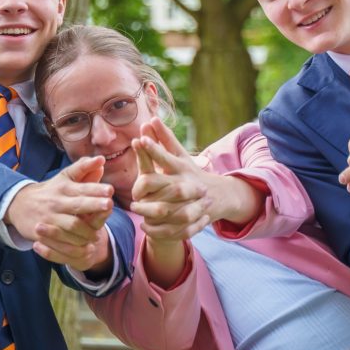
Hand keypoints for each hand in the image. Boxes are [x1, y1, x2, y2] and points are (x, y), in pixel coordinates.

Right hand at [13, 156, 116, 272]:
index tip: (110, 190)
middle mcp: (57, 201)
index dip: (96, 188)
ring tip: (98, 235)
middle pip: (77, 205)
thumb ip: (84, 169)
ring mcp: (50, 217)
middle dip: (94, 204)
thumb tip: (101, 160)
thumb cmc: (50, 191)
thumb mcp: (64, 178)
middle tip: (109, 204)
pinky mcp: (44, 231)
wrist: (19, 204)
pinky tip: (85, 245)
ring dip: (86, 230)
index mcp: (64, 187)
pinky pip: (61, 240)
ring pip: (71, 225)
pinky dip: (74, 243)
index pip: (82, 187)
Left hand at [128, 121, 211, 242]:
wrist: (217, 196)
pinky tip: (146, 227)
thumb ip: (164, 139)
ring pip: (175, 211)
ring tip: (136, 210)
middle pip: (172, 188)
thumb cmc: (189, 172)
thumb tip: (151, 119)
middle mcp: (190, 185)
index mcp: (183, 168)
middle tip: (133, 195)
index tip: (138, 140)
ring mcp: (195, 204)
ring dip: (153, 213)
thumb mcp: (179, 155)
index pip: (167, 157)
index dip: (154, 149)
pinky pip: (178, 230)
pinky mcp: (195, 222)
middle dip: (149, 190)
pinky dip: (160, 231)